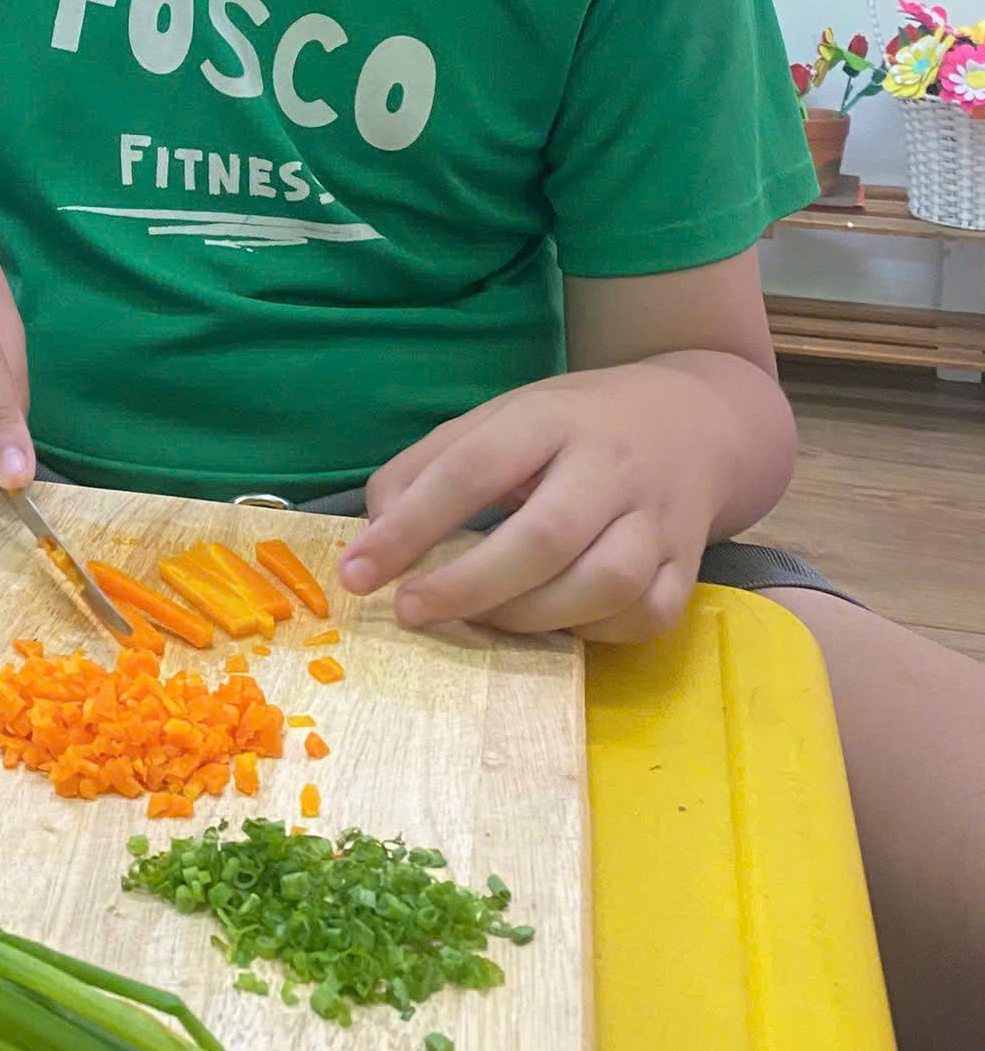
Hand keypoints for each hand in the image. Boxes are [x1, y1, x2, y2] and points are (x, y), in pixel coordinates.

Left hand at [334, 366, 728, 642]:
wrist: (692, 421)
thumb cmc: (570, 427)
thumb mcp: (496, 420)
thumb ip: (426, 468)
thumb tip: (375, 537)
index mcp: (549, 418)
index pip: (473, 469)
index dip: (410, 525)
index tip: (357, 572)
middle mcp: (610, 465)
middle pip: (546, 537)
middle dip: (469, 585)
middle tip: (411, 611)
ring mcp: (657, 517)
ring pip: (605, 584)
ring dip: (530, 617)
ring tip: (480, 618)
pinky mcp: (688, 565)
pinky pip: (645, 615)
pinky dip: (593, 633)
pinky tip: (553, 623)